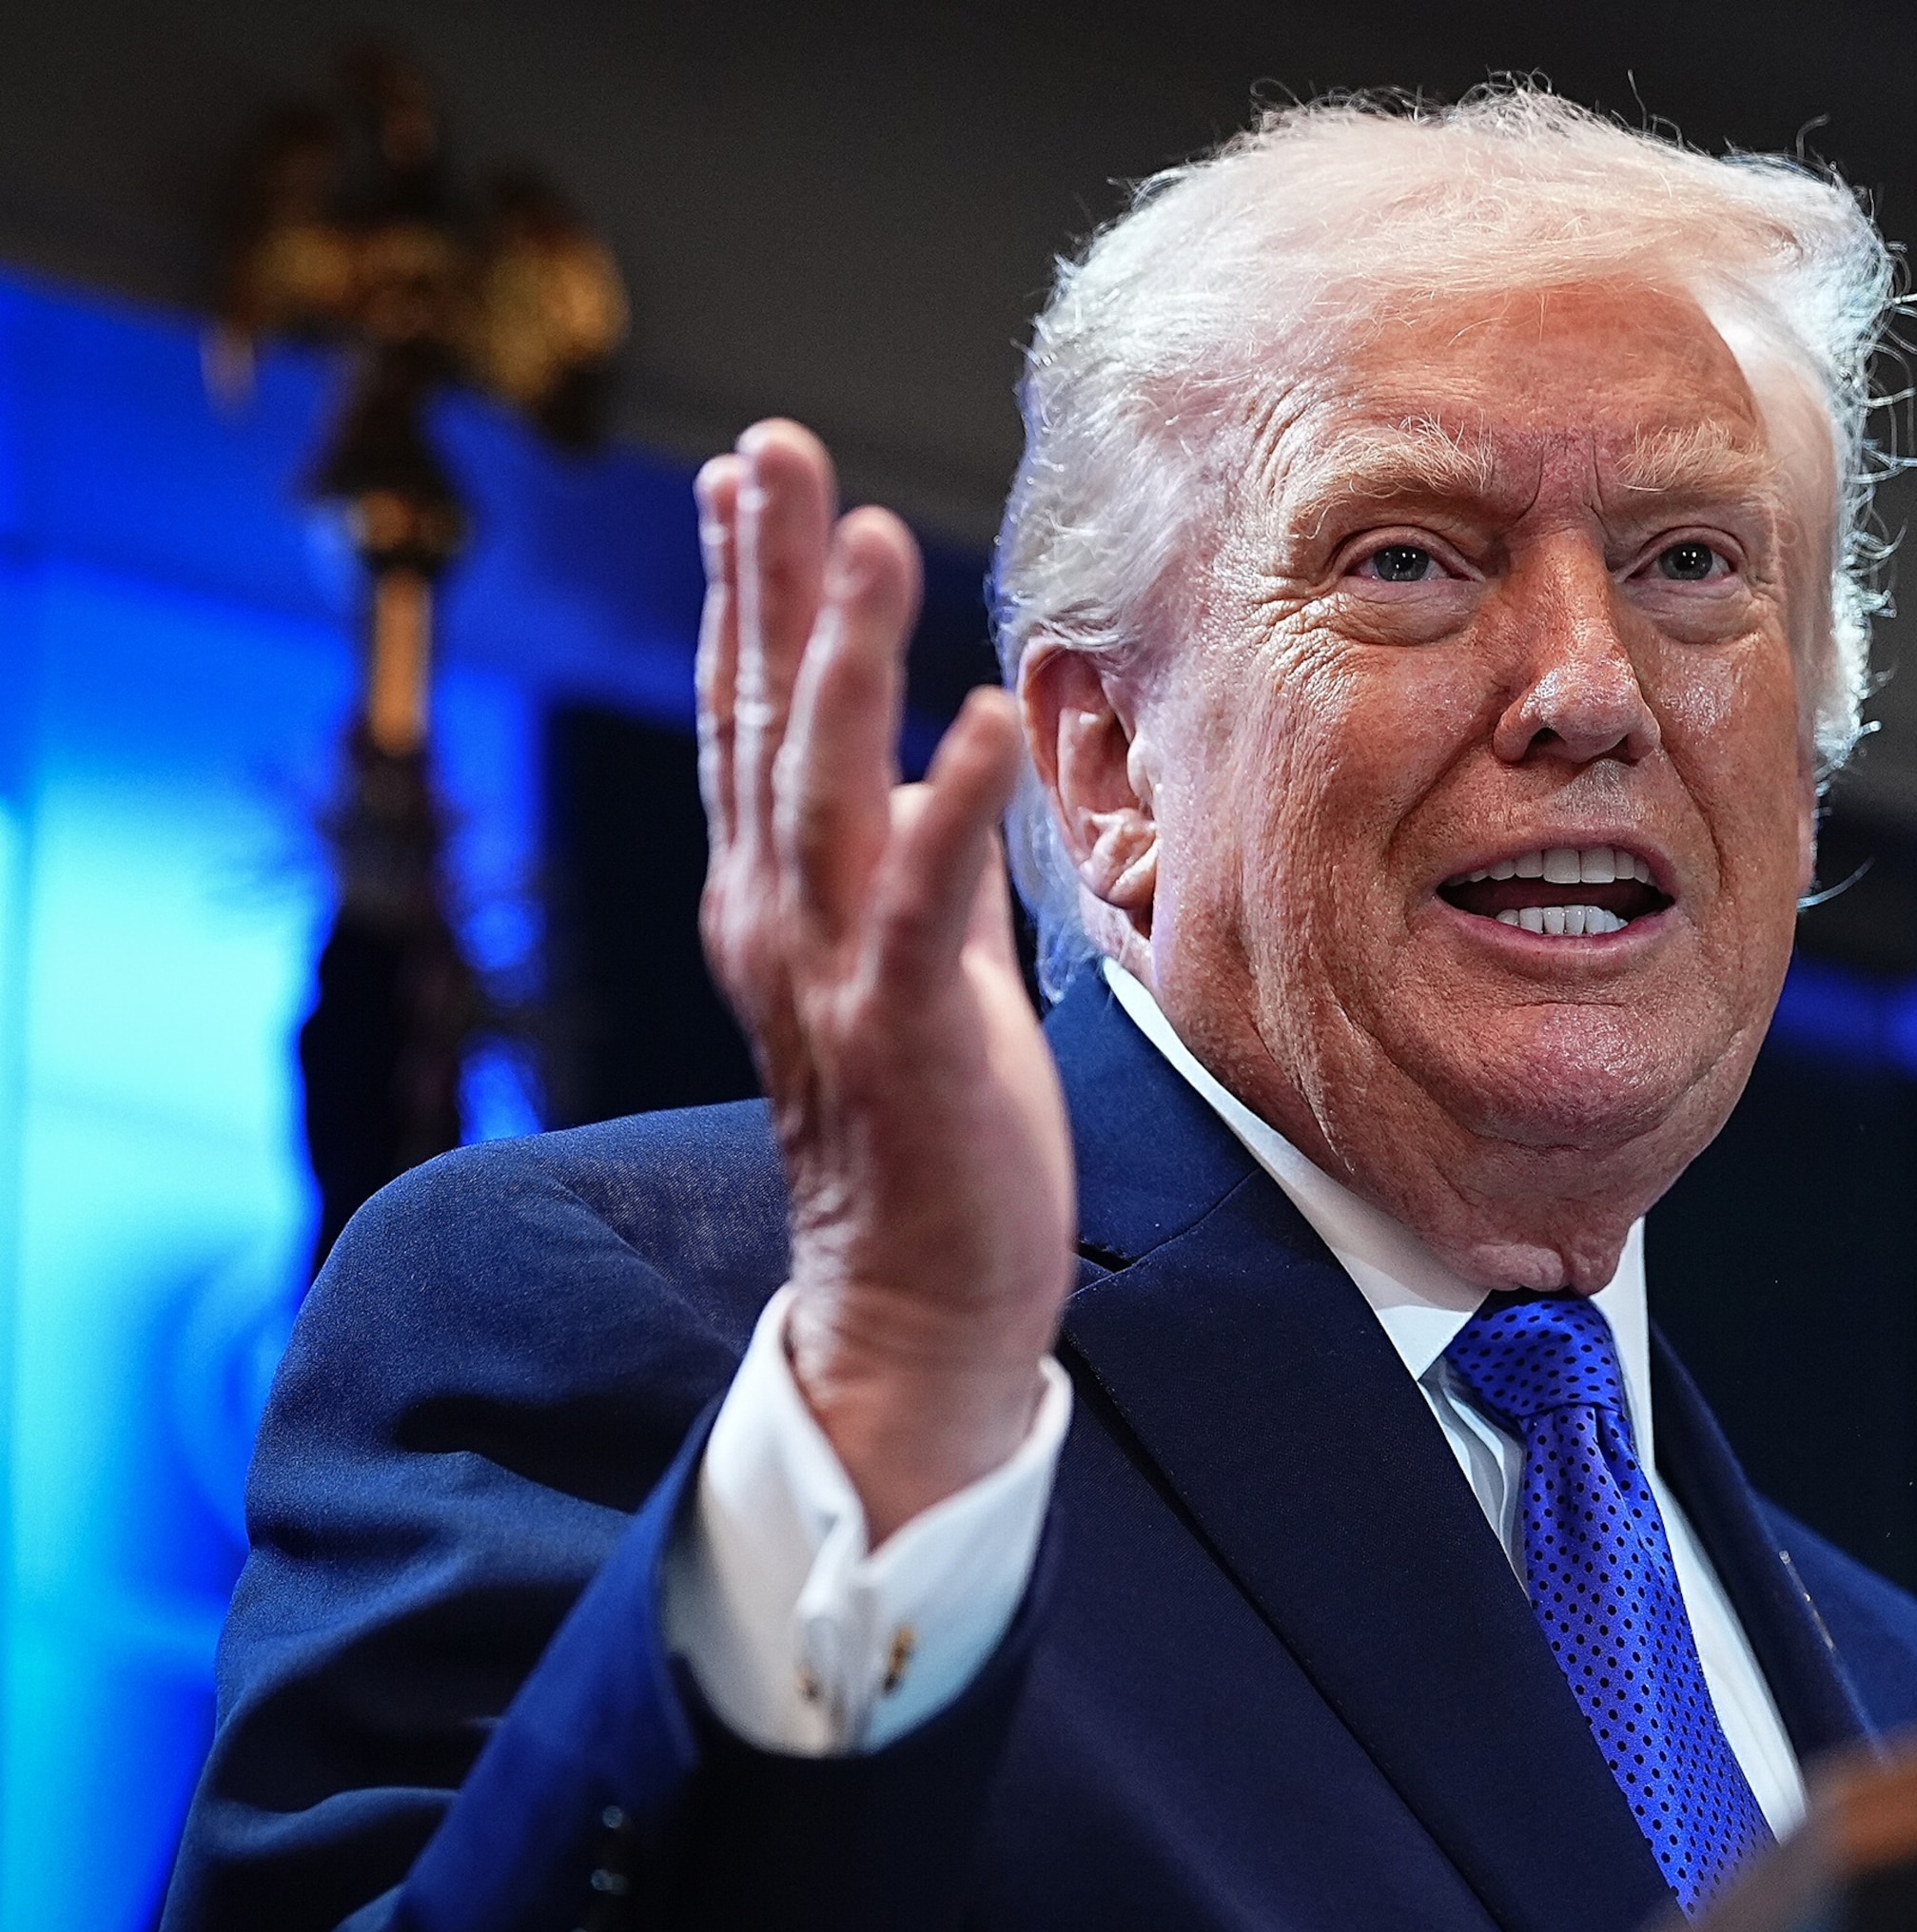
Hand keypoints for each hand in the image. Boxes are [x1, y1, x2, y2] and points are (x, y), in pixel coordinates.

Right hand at [696, 420, 1074, 1537]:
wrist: (919, 1297)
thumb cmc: (929, 1123)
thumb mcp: (906, 959)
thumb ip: (902, 856)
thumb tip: (918, 759)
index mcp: (775, 896)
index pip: (745, 717)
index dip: (745, 590)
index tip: (745, 470)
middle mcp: (777, 921)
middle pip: (757, 723)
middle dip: (764, 580)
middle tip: (768, 447)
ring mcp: (831, 977)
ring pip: (821, 791)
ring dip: (841, 660)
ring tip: (863, 537)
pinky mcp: (906, 1038)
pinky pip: (922, 905)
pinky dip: (946, 806)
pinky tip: (970, 713)